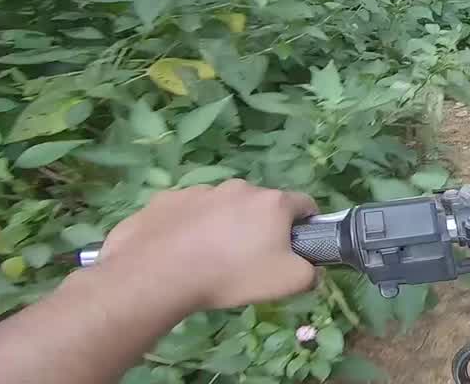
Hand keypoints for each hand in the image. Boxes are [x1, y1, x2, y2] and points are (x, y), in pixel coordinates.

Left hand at [98, 179, 318, 311]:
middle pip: (259, 205)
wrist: (157, 275)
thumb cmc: (230, 275)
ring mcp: (199, 191)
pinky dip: (188, 227)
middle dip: (259, 227)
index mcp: (272, 202)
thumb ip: (309, 273)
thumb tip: (312, 269)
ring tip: (209, 259)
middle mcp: (238, 188)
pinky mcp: (165, 200)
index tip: (296, 246)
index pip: (304, 204)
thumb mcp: (286, 282)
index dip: (306, 224)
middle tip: (248, 260)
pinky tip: (178, 253)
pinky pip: (186, 212)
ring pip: (221, 207)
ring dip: (222, 225)